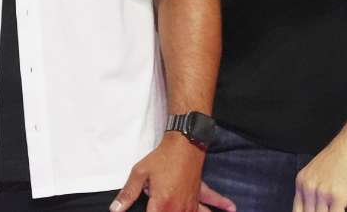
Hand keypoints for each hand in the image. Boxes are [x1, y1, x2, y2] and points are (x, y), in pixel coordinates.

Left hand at [111, 133, 234, 211]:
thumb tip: (115, 210)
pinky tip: (231, 209)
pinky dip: (221, 205)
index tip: (151, 210)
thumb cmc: (161, 158)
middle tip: (164, 209)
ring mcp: (192, 203)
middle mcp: (179, 209)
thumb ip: (128, 194)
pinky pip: (211, 204)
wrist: (184, 142)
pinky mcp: (199, 195)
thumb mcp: (140, 173)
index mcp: (162, 206)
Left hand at [293, 135, 346, 211]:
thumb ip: (314, 187)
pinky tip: (344, 209)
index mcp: (301, 181)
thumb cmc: (342, 155)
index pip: (297, 211)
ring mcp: (322, 192)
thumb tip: (316, 206)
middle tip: (329, 210)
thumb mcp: (318, 170)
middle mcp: (308, 187)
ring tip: (336, 209)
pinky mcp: (337, 195)